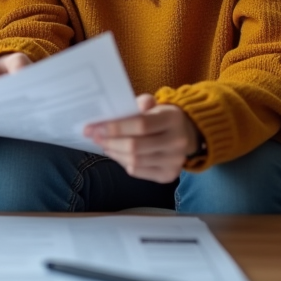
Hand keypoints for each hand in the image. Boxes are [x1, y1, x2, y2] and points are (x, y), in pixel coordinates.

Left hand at [84, 94, 200, 182]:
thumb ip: (137, 104)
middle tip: (94, 137)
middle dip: (109, 142)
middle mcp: (177, 142)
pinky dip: (123, 162)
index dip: (115, 127)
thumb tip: (115, 109)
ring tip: (104, 145)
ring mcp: (174, 161)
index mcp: (172, 119)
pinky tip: (117, 154)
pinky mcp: (168, 175)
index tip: (94, 127)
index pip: (141, 125)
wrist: (186, 134)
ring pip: (134, 161)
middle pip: (135, 146)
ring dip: (114, 153)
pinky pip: (138, 171)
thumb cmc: (161, 117)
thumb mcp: (154, 105)